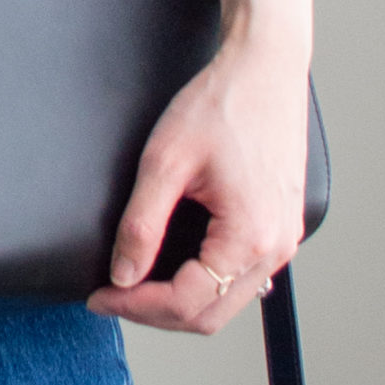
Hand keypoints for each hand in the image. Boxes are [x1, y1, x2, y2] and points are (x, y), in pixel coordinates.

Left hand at [86, 26, 308, 333]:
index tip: (99, 297)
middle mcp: (276, 247)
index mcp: (250, 236)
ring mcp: (284, 239)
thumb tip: (123, 275)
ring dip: (181, 302)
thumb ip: (141, 225)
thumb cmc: (222, 104)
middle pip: (210, 315)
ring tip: (135, 284)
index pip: (187, 303)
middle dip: (155, 313)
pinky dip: (206, 283)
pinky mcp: (281, 226)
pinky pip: (243, 277)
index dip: (135, 307)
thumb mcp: (165, 161)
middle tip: (111, 296)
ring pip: (228, 302)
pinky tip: (174, 269)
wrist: (264, 68)